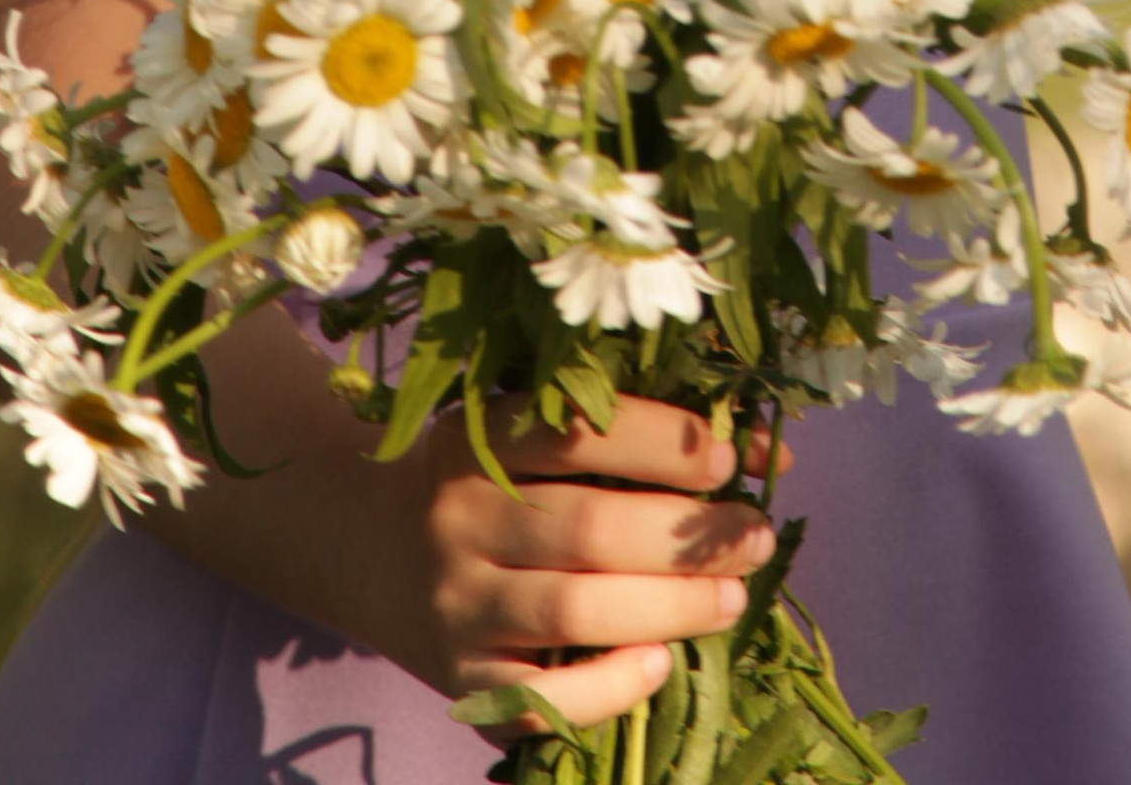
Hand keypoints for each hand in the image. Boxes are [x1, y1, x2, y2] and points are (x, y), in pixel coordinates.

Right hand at [409, 394, 787, 730]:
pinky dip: (607, 688)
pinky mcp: (459, 678)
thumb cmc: (484, 476)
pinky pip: (540, 700)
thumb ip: (627, 436)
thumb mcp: (528, 430)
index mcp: (479, 436)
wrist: (368, 542)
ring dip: (669, 608)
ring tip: (732, 598)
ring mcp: (457, 603)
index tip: (728, 459)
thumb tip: (763, 452)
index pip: (580, 434)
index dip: (664, 445)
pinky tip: (659, 665)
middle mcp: (460, 517)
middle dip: (688, 538)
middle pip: (590, 530)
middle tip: (752, 536)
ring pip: (574, 612)